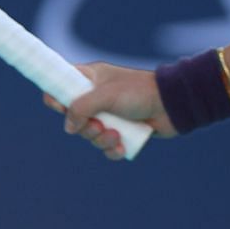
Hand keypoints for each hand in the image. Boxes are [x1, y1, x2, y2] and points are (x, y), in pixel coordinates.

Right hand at [43, 63, 177, 161]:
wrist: (172, 106)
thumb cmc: (139, 92)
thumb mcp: (106, 95)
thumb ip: (82, 107)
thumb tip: (69, 127)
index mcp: (91, 79)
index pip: (61, 85)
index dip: (56, 97)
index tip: (61, 107)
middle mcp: (97, 97)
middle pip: (73, 118)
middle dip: (85, 128)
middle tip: (98, 125)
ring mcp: (109, 115)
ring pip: (90, 135)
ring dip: (101, 140)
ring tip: (116, 135)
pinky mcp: (121, 131)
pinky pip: (106, 147)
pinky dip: (112, 149)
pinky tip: (122, 146)